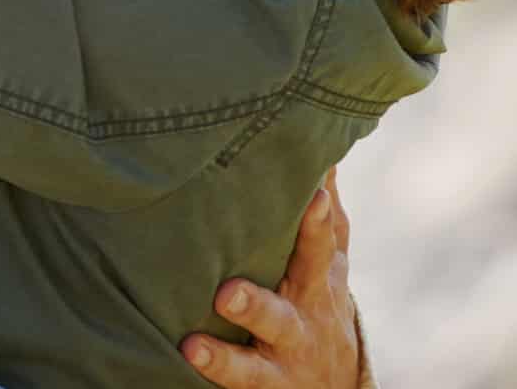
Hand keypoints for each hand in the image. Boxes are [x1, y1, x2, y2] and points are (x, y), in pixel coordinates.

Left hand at [182, 170, 360, 387]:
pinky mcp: (265, 379)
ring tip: (224, 294)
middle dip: (305, 242)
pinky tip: (189, 348)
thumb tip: (322, 150)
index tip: (315, 188)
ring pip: (273, 323)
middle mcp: (308, 303)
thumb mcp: (326, 264)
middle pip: (309, 270)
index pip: (324, 235)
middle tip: (293, 208)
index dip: (320, 213)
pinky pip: (242, 372)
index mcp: (318, 271)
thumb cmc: (314, 303)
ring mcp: (288, 344)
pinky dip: (218, 362)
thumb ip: (322, 213)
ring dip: (251, 307)